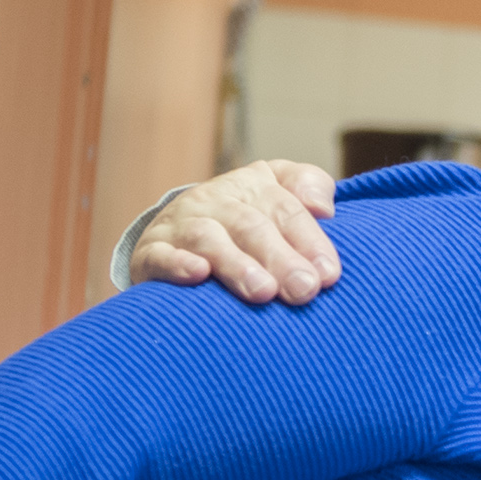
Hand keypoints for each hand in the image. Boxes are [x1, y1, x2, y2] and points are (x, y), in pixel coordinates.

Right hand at [131, 161, 341, 302]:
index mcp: (253, 186)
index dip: (309, 240)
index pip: (286, 209)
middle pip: (251, 226)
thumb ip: (309, 186)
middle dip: (280, 258)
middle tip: (304, 290)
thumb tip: (323, 206)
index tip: (328, 274)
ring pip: (209, 239)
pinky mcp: (152, 251)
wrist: (176, 230)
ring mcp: (182, 224)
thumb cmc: (247, 219)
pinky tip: (197, 275)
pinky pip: (160, 254)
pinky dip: (177, 264)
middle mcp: (216, 200)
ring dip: (237, 265)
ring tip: (263, 293)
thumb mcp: (280, 193)